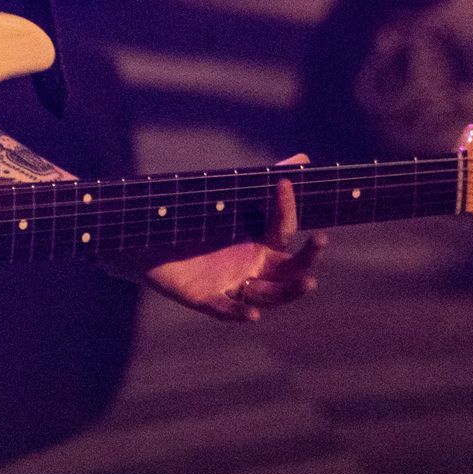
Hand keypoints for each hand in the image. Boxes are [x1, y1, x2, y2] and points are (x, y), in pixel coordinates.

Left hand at [128, 154, 325, 321]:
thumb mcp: (230, 203)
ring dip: (286, 291)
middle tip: (321, 240)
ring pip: (268, 295)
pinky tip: (254, 316)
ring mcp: (233, 285)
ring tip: (308, 281)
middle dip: (307, 260)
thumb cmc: (199, 226)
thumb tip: (304, 158)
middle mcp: (253, 269)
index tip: (283, 182)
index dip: (285, 206)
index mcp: (261, 245)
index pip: (283, 230)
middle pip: (289, 272)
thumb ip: (264, 182)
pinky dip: (240, 312)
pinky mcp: (206, 297)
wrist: (151, 244)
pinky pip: (227, 309)